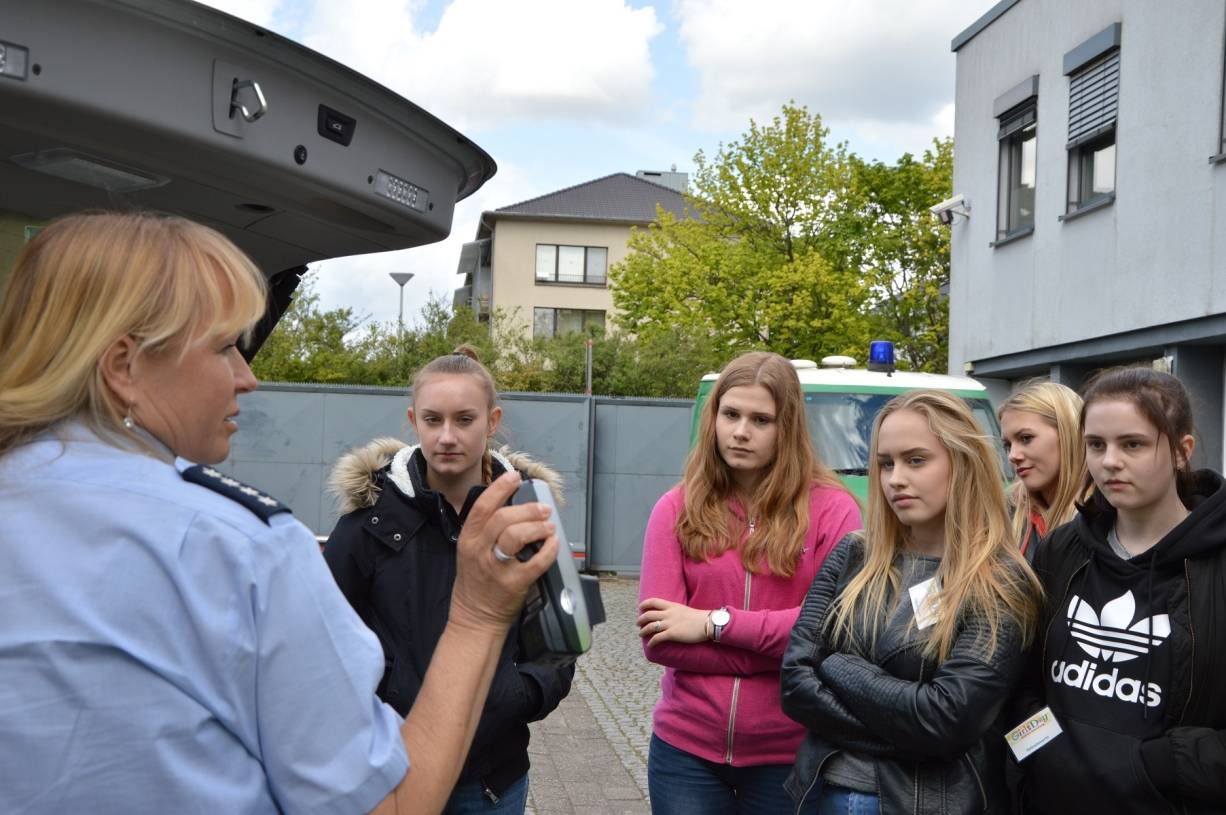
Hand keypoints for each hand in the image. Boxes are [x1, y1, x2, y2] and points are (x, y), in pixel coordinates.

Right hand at [449, 471, 557, 633]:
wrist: (474, 619)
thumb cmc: (475, 583)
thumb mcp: (470, 552)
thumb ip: (486, 531)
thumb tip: (514, 508)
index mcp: (468, 540)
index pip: (482, 506)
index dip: (500, 488)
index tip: (515, 477)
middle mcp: (480, 551)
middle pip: (503, 518)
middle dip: (527, 509)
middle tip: (543, 509)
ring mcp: (496, 568)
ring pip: (517, 536)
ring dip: (537, 526)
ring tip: (549, 526)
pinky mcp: (514, 584)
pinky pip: (536, 562)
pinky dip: (549, 550)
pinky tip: (554, 543)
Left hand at [637, 597, 711, 646]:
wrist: (707, 623)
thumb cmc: (699, 618)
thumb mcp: (684, 610)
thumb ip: (675, 611)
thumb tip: (670, 616)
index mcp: (672, 606)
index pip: (654, 601)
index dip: (645, 604)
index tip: (640, 608)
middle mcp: (668, 614)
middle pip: (649, 614)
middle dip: (641, 619)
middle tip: (638, 624)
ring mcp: (670, 624)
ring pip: (650, 626)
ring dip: (643, 631)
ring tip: (640, 634)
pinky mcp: (672, 634)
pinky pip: (657, 638)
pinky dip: (651, 642)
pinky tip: (650, 645)